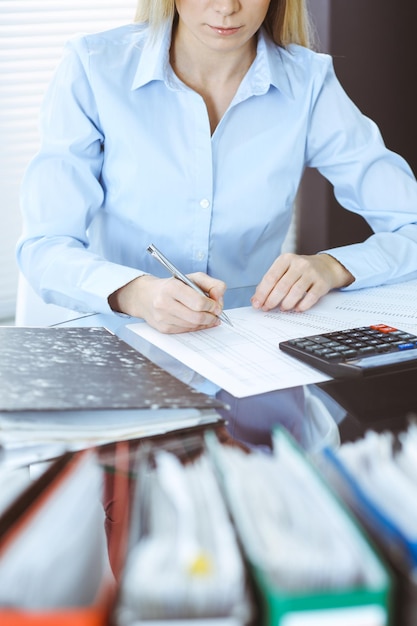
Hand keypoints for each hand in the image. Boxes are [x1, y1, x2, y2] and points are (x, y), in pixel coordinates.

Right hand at [108, 273, 226, 332]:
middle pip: (197, 317)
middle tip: (216, 314)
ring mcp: (162, 318)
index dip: (212, 306)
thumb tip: (220, 299)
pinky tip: (199, 321)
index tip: (217, 306)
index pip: (198, 302)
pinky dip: (196, 327)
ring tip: (209, 317)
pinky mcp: (163, 329)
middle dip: (211, 317)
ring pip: (193, 325)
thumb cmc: (172, 286)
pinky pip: (186, 331)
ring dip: (205, 323)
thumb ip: (212, 284)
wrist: (146, 296)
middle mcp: (164, 303)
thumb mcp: (192, 278)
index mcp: (172, 287)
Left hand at [251, 252, 354, 312]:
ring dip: (286, 303)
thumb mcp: (284, 270)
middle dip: (272, 300)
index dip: (262, 293)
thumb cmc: (299, 271)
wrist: (325, 266)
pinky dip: (302, 305)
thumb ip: (270, 283)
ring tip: (282, 308)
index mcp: (286, 259)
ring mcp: (312, 272)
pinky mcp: (322, 283)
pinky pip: (311, 297)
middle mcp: (299, 264)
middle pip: (282, 285)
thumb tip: (256, 299)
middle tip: (267, 308)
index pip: (271, 277)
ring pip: (296, 291)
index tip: (257, 304)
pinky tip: (297, 308)